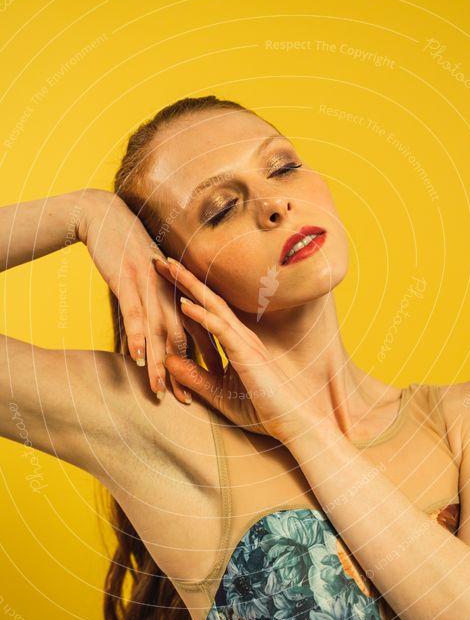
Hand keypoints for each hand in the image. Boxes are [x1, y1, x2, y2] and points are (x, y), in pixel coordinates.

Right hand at [77, 190, 223, 401]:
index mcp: (177, 294)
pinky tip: (137, 359)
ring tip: (161, 391)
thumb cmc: (129, 250)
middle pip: (182, 339)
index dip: (205, 360)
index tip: (212, 386)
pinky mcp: (128, 282)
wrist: (107, 218)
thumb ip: (159, 304)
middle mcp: (169, 293)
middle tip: (189, 401)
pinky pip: (134, 314)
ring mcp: (150, 288)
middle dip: (186, 372)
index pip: (197, 332)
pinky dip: (136, 337)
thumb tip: (164, 330)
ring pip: (159, 332)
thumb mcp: (150, 280)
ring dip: (161, 364)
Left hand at [153, 257, 313, 442]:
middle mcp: (241, 336)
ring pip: (214, 307)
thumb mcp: (219, 393)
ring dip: (190, 287)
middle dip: (185, 279)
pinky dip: (203, 316)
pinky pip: (222, 330)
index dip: (188, 292)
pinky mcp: (247, 355)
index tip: (166, 277)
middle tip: (160, 260)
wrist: (294, 423)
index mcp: (237, 343)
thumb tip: (168, 361)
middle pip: (209, 300)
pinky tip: (185, 304)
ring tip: (168, 268)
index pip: (208, 311)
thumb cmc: (264, 408)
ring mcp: (246, 343)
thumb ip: (195, 376)